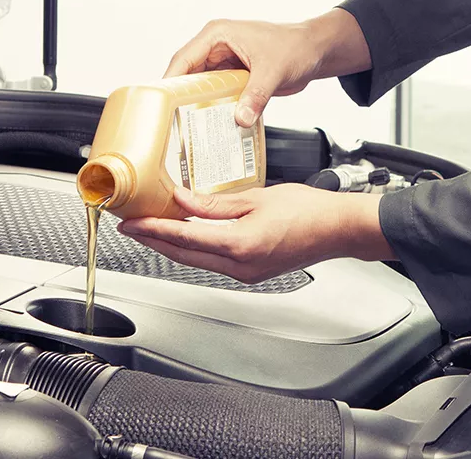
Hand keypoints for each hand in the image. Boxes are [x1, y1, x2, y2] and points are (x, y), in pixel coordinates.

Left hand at [117, 184, 394, 283]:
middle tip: (131, 227)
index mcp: (240, 245)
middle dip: (154, 241)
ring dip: (173, 246)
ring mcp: (246, 273)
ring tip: (152, 229)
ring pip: (197, 261)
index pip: (184, 238)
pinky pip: (214, 262)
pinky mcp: (252, 272)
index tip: (132, 222)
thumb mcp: (257, 198)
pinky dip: (195, 249)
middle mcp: (240, 266)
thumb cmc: (309, 211)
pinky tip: (186, 236)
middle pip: (184, 255)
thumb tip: (183, 200)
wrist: (338, 229)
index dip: (153, 229)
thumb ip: (215, 203)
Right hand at [165, 9, 371, 126]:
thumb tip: (240, 118)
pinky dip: (212, 109)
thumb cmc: (295, 47)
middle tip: (170, 123)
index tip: (159, 105)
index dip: (169, 82)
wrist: (314, 51)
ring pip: (199, 87)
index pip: (183, 59)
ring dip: (195, 106)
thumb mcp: (273, 71)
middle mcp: (215, 47)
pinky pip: (215, 95)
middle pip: (186, 75)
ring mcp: (223, 63)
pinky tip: (209, 126)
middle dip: (179, 98)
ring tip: (186, 129)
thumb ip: (256, 95)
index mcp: (217, 35)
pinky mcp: (232, 77)